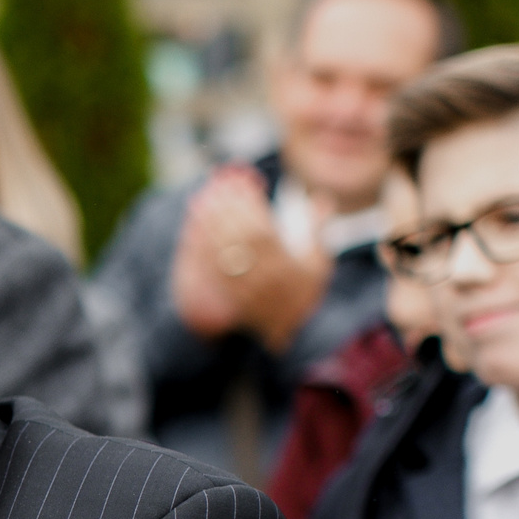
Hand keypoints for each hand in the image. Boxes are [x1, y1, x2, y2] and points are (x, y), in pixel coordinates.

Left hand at [170, 167, 329, 348]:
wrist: (292, 333)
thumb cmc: (305, 290)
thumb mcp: (319, 263)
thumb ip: (317, 230)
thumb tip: (322, 199)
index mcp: (290, 267)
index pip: (265, 232)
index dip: (251, 208)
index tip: (240, 185)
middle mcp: (267, 279)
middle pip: (242, 240)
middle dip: (228, 211)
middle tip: (215, 187)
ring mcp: (247, 290)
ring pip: (225, 254)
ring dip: (210, 226)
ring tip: (200, 201)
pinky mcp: (229, 297)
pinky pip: (214, 270)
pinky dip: (204, 248)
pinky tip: (196, 229)